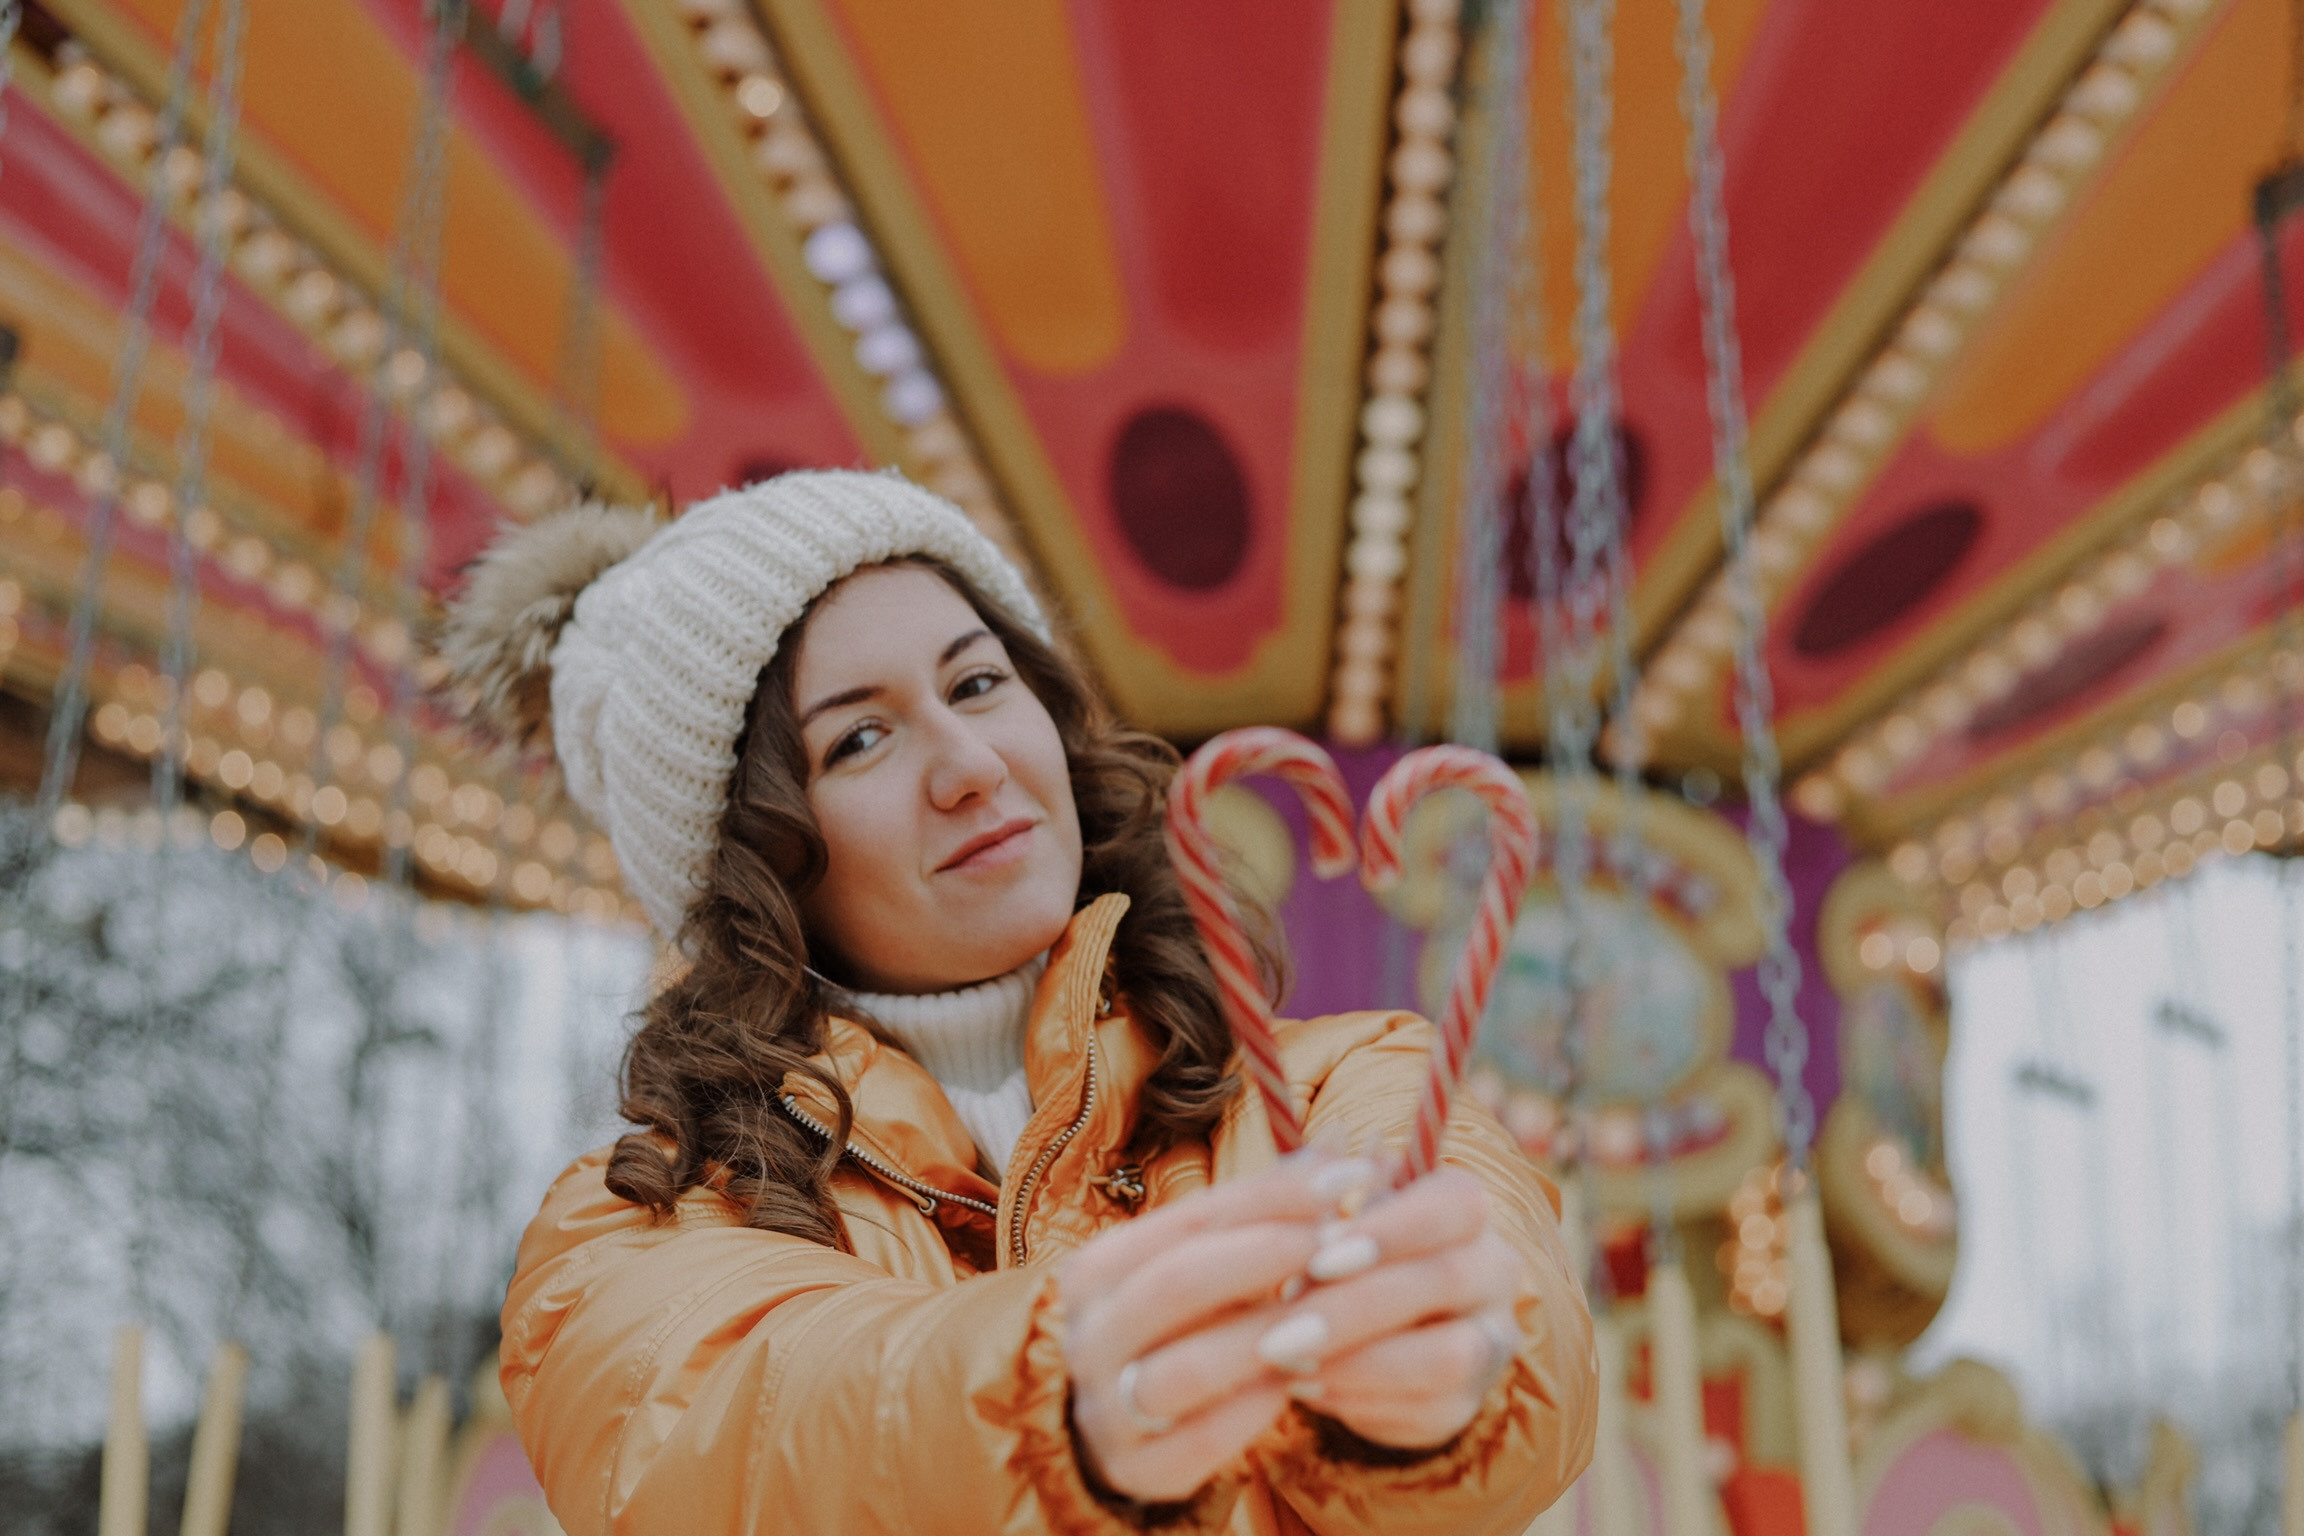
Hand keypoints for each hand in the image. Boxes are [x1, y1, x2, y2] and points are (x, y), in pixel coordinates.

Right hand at [1058, 1151, 1379, 1503]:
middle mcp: (1089, 1335)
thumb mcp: (1200, 1263)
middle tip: (1342, 1241)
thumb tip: (1343, 1144)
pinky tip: (1299, 1379)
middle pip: (1179, 1282)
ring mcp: (1105, 1407)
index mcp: (1096, 1270)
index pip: (1187, 1219)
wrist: (1111, 1425)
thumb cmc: (1174, 1325)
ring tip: (1327, 1315)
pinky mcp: (1135, 1469)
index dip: (1268, 1196)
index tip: (1340, 1179)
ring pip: (1188, 1366)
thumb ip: (1260, 1213)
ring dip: (1266, 1336)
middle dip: (1268, 1256)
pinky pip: (1199, 1441)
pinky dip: (1254, 1409)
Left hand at [1248, 1168, 1523, 1450]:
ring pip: (1448, 1358)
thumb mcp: (1333, 1210)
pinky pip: (1427, 1411)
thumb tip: (1313, 1174)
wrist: (1373, 1320)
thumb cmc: (1347, 1247)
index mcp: (1467, 1207)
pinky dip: (1359, 1401)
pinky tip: (1306, 1387)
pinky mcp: (1467, 1401)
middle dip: (1355, 1308)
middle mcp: (1495, 1270)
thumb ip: (1323, 1192)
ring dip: (1358, 1364)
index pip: (1453, 1206)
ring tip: (1289, 1364)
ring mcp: (1490, 1340)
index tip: (1318, 1254)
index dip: (1390, 1230)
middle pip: (1445, 1280)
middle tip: (1280, 1330)